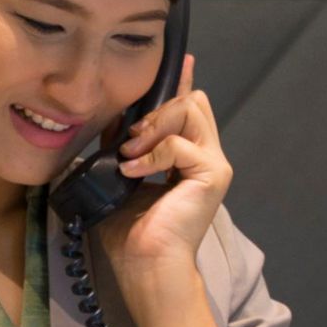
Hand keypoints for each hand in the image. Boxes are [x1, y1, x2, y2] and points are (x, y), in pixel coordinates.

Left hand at [92, 53, 227, 277]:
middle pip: (192, 100)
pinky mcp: (213, 175)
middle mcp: (206, 157)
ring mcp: (214, 165)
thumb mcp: (120, 175)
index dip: (180, 82)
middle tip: (131, 139)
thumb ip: (122, 146)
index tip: (178, 60)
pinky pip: (180, 144)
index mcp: (188, 157)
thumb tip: (113, 119)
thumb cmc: (131, 232)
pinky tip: (133, 171)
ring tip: (131, 155)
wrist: (146, 266)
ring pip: (190, 110)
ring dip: (153, 127)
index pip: (189, 107)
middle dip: (156, 109)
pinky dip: (151, 154)